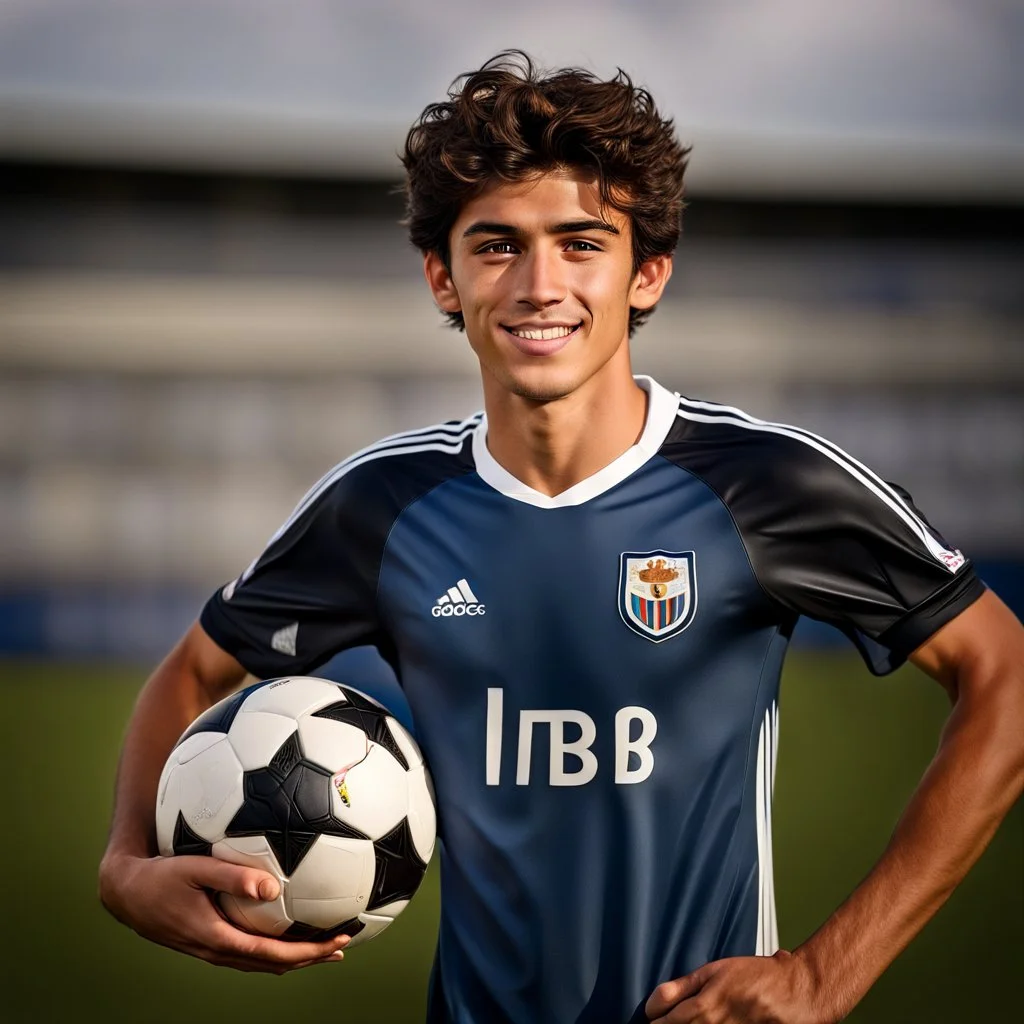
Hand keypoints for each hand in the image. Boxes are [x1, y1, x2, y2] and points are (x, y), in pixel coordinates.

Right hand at [99, 853, 349, 972]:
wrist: (125, 892)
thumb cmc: (160, 876)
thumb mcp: (195, 868)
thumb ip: (233, 876)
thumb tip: (272, 888)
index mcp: (218, 938)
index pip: (274, 954)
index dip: (310, 952)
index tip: (338, 941)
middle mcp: (217, 951)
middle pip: (273, 964)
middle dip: (310, 958)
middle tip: (343, 944)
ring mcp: (211, 950)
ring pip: (261, 963)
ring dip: (294, 957)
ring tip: (323, 946)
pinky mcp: (207, 942)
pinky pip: (248, 954)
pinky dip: (274, 950)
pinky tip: (284, 933)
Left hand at [645, 950, 831, 1023]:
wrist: (796, 990)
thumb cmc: (756, 976)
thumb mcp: (715, 971)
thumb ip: (682, 987)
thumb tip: (652, 1003)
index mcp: (706, 1007)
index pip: (667, 1023)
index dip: (656, 1020)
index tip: (652, 1018)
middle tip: (662, 1022)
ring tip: (686, 1021)